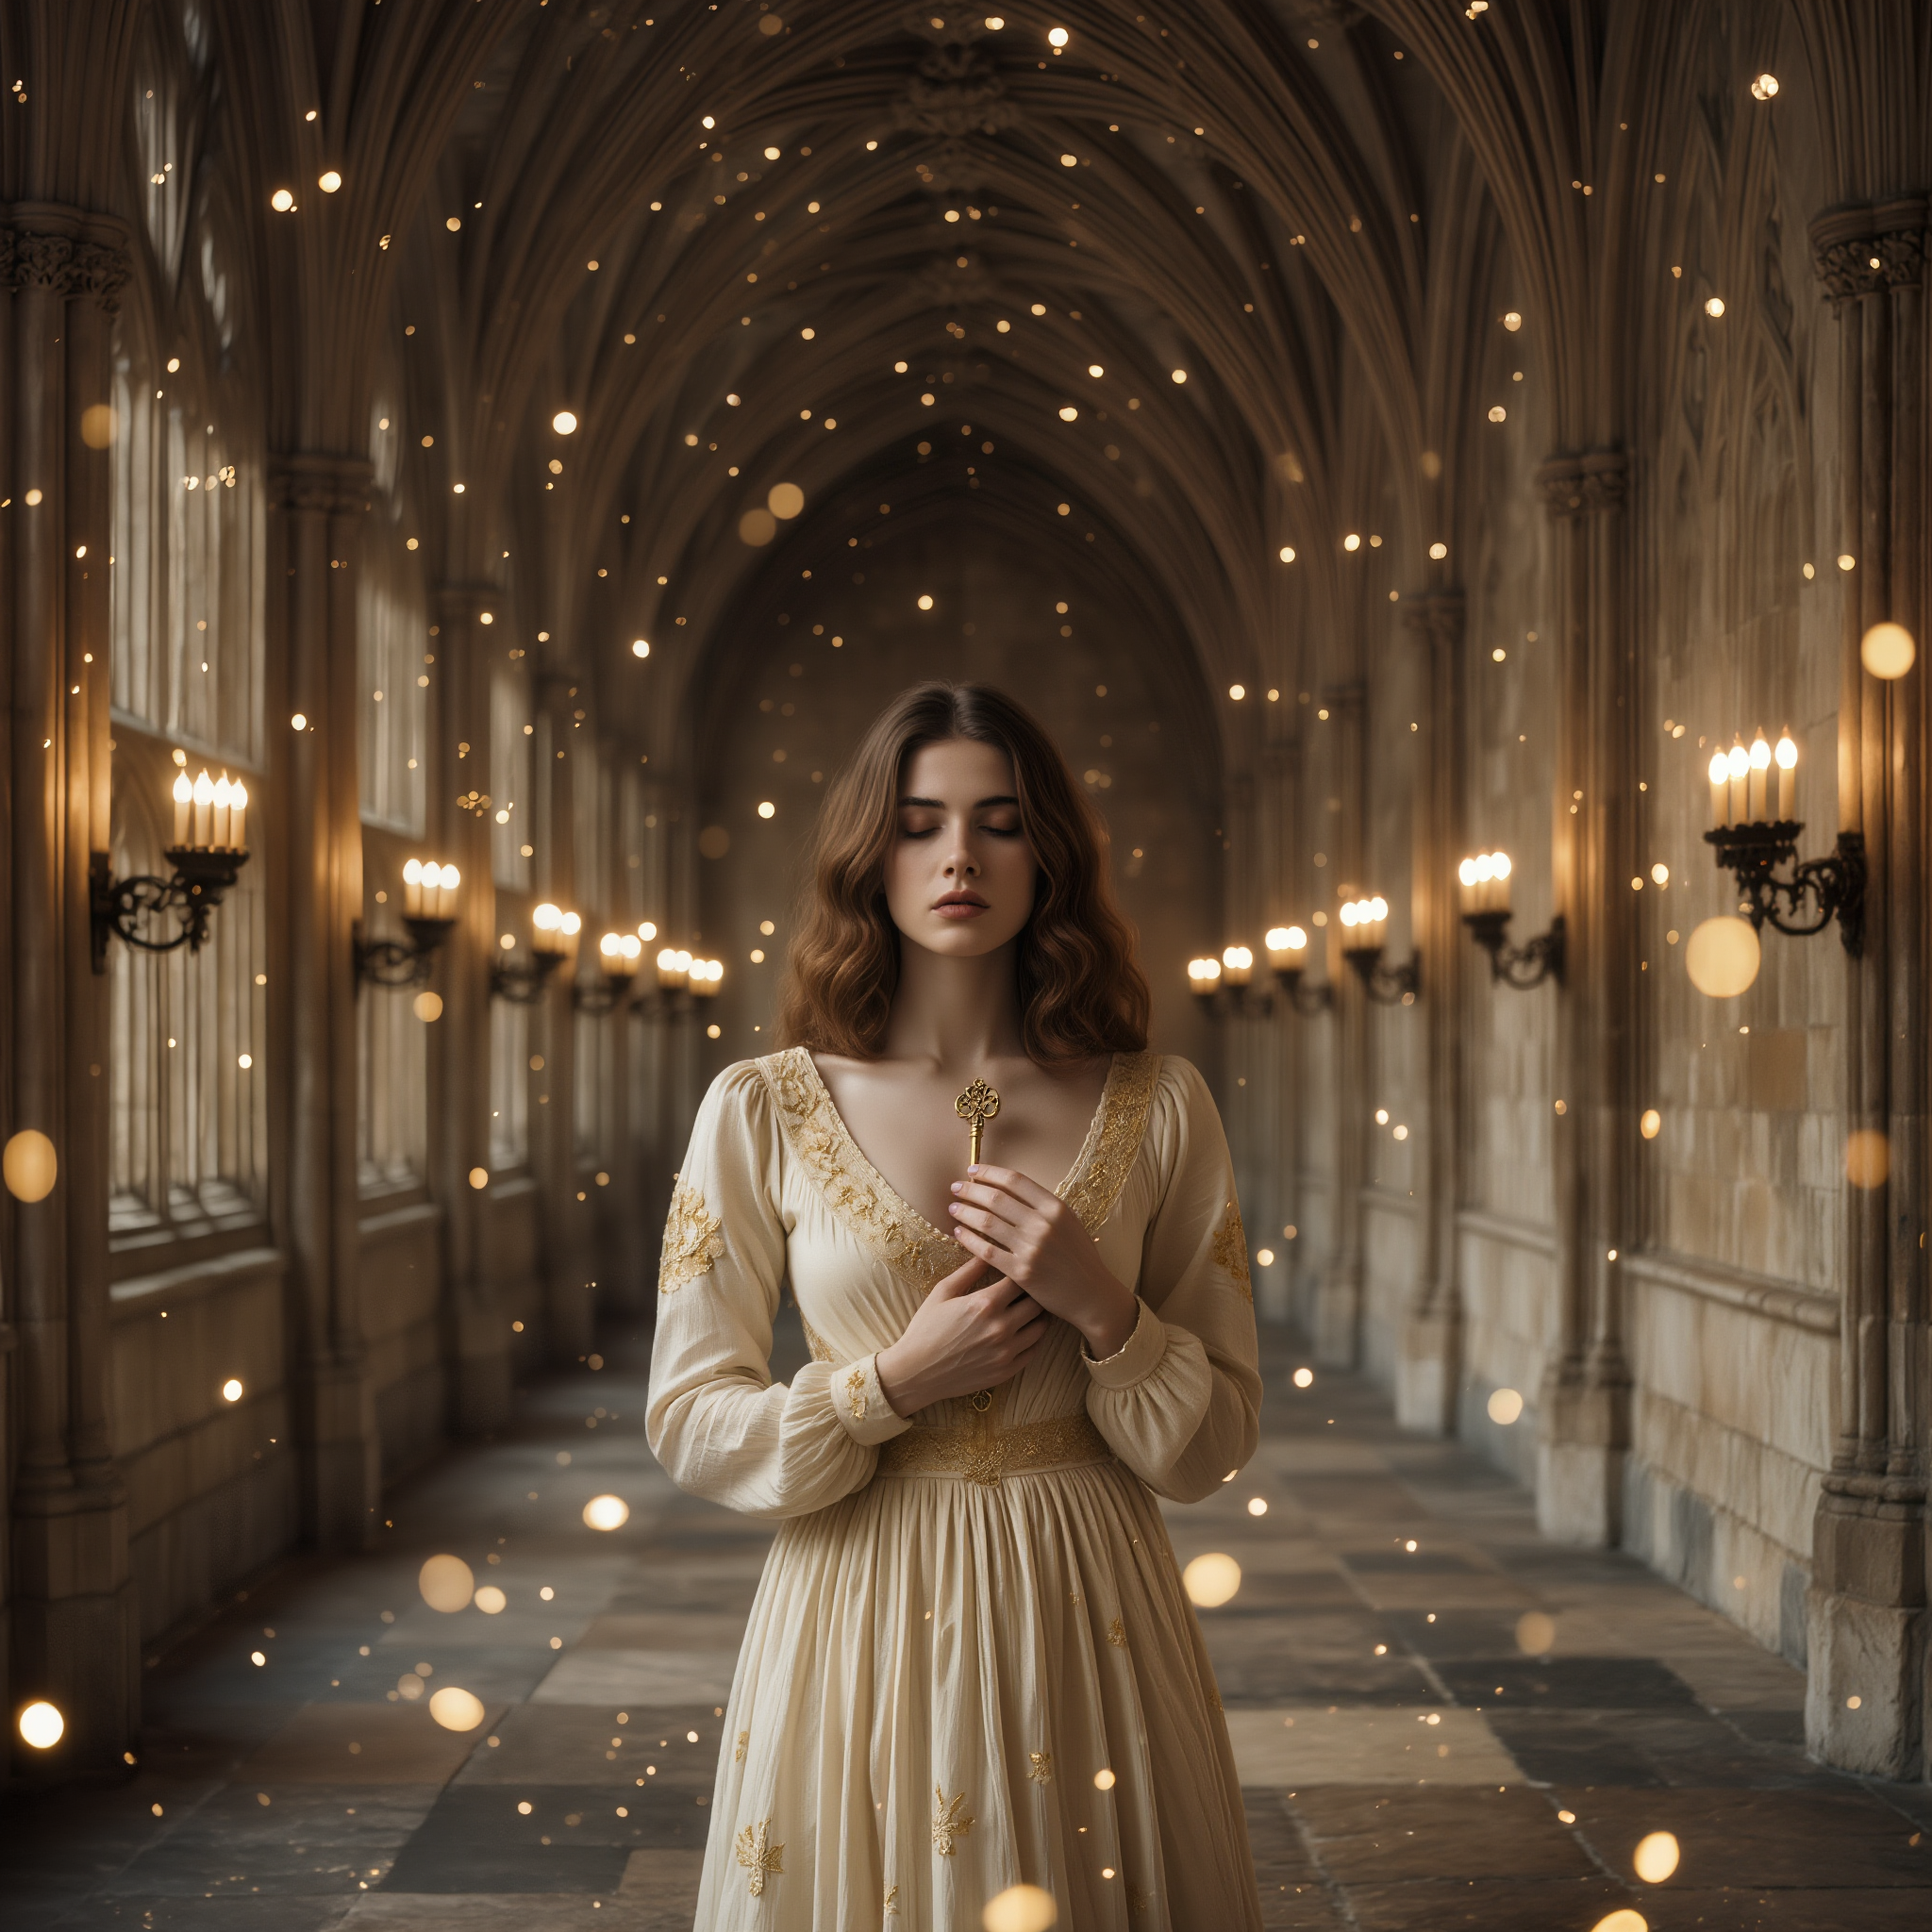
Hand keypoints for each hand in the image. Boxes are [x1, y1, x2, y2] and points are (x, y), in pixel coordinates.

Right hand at [874, 1254, 1048, 1415]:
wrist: (916, 1372)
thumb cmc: (926, 1328)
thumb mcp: (943, 1292)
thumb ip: (969, 1269)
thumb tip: (988, 1249)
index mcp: (985, 1303)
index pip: (1019, 1278)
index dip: (1020, 1272)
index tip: (1017, 1270)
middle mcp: (1001, 1327)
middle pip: (1036, 1301)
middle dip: (1033, 1292)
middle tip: (1029, 1289)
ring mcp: (1006, 1351)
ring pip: (1041, 1326)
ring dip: (1038, 1315)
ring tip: (1030, 1309)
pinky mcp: (1007, 1371)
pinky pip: (1034, 1350)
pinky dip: (1034, 1338)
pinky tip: (1025, 1331)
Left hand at [946, 1164, 1138, 1360]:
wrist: (1091, 1294)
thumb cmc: (1079, 1257)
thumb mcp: (1069, 1222)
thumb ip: (1043, 1206)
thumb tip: (1009, 1189)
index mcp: (1056, 1207)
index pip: (1015, 1181)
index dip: (990, 1172)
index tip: (973, 1171)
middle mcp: (1043, 1224)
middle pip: (996, 1198)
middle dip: (971, 1190)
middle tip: (956, 1188)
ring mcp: (1032, 1248)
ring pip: (987, 1222)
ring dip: (965, 1213)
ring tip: (954, 1209)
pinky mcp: (1021, 1272)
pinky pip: (986, 1251)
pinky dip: (969, 1239)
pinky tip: (958, 1233)